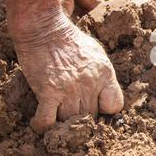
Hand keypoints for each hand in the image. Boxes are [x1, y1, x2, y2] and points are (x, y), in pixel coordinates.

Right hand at [13, 11, 123, 133]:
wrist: (45, 29)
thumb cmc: (70, 41)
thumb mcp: (97, 54)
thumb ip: (103, 75)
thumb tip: (105, 95)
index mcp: (105, 74)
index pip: (115, 106)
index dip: (105, 110)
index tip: (96, 108)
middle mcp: (90, 84)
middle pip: (91, 117)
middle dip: (83, 118)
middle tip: (71, 114)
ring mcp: (69, 89)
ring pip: (70, 121)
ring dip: (62, 123)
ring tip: (56, 119)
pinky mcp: (48, 92)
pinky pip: (47, 120)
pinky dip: (42, 126)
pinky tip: (40, 123)